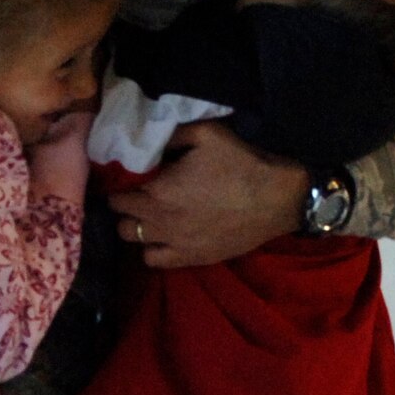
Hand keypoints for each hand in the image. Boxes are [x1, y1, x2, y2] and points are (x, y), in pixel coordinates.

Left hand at [109, 123, 309, 268]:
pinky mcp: (190, 258)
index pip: (117, 192)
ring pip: (132, 239)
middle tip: (138, 193)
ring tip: (149, 215)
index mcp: (158, 190)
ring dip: (135, 226)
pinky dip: (152, 249)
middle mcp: (159, 220)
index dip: (119, 183)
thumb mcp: (206, 133)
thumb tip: (149, 139)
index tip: (128, 176)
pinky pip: (153, 260)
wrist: (276, 200)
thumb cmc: (241, 164)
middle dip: (124, 204)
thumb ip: (171, 135)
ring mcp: (173, 243)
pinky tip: (163, 237)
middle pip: (120, 217)